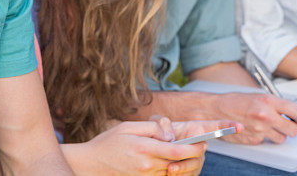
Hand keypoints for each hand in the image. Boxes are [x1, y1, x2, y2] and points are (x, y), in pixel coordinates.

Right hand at [73, 118, 205, 174]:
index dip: (193, 148)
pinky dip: (169, 169)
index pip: (177, 151)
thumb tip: (170, 135)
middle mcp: (147, 165)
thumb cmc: (109, 142)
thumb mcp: (127, 126)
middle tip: (199, 146)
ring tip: (183, 151)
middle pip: (178, 162)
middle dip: (191, 154)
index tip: (203, 143)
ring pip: (172, 170)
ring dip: (181, 162)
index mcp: (144, 148)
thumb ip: (151, 128)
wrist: (93, 164)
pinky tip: (168, 161)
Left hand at [156, 117, 243, 174]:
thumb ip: (162, 123)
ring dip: (183, 169)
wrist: (154, 149)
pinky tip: (169, 174)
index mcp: (196, 130)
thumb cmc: (158, 133)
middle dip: (190, 158)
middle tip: (176, 161)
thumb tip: (169, 136)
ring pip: (194, 166)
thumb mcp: (157, 122)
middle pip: (201, 153)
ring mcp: (198, 159)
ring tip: (170, 170)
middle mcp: (201, 145)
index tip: (239, 127)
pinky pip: (189, 175)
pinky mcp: (193, 171)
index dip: (228, 126)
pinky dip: (180, 175)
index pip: (215, 126)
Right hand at [211, 93, 296, 144]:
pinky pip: (267, 141)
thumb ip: (274, 104)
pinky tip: (255, 128)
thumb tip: (289, 112)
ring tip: (267, 126)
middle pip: (293, 130)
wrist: (214, 110)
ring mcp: (260, 130)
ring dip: (278, 134)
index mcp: (268, 101)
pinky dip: (264, 137)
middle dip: (292, 128)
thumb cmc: (233, 101)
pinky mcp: (254, 139)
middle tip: (287, 125)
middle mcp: (266, 116)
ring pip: (282, 138)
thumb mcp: (257, 96)